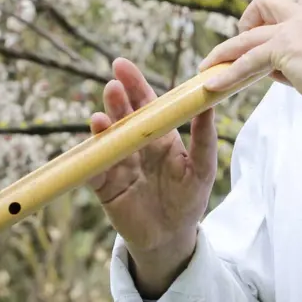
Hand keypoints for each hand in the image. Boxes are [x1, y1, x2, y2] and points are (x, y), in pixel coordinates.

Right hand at [88, 58, 216, 298]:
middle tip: (114, 84)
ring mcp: (118, 164)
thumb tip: (209, 102)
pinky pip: (94, 170)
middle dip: (117, 100)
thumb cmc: (189, 198)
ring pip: (108, 140)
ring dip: (105, 126)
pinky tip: (92, 147)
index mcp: (159, 135)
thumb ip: (204, 136)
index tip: (122, 65)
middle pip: (123, 116)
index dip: (134, 84)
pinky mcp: (105, 187)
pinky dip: (92, 159)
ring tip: (102, 114)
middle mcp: (135, 145)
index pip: (145, 103)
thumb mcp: (203, 166)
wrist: (172, 237)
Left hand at [199, 0, 301, 118]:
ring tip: (207, 67)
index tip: (278, 31)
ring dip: (224, 53)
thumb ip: (296, 56)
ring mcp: (293, 29)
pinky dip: (227, 74)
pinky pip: (247, 61)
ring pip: (247, 36)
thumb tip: (272, 68)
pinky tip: (213, 84)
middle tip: (245, 41)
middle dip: (248, 19)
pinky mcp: (284, 48)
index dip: (282, 12)